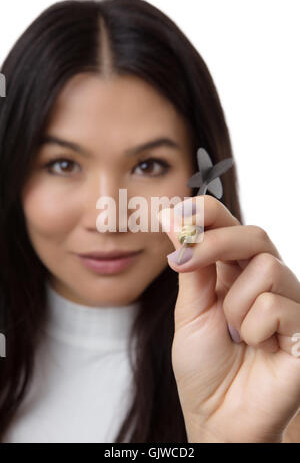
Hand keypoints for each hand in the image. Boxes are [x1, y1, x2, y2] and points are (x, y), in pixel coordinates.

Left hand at [157, 195, 299, 442]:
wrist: (218, 417)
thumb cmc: (204, 367)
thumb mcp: (189, 312)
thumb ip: (191, 268)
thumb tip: (177, 220)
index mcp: (234, 273)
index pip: (229, 226)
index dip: (206, 213)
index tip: (174, 215)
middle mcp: (265, 282)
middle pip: (253, 234)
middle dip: (215, 242)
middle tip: (183, 262)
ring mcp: (289, 302)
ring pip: (267, 268)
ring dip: (235, 305)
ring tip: (235, 334)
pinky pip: (276, 306)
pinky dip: (253, 329)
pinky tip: (256, 347)